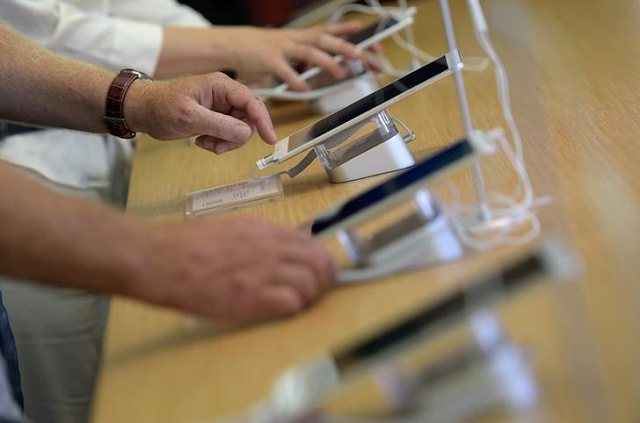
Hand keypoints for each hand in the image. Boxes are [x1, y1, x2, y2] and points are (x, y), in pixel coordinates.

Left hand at [125, 72, 275, 153]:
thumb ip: (219, 125)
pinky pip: (229, 135)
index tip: (269, 139)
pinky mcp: (215, 120)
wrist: (143, 111)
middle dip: (236, 136)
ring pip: (240, 130)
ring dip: (226, 142)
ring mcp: (221, 109)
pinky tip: (201, 141)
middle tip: (218, 146)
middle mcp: (224, 95)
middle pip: (248, 119)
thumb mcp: (189, 116)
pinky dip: (219, 143)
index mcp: (220, 85)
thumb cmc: (161, 106)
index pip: (251, 101)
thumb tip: (245, 134)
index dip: (263, 120)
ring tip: (205, 143)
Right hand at [129, 216, 335, 320]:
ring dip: (309, 296)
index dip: (320, 259)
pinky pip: (291, 303)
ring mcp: (261, 271)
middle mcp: (268, 247)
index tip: (318, 270)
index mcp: (263, 230)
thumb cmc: (187, 244)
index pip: (311, 243)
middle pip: (319, 262)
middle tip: (314, 289)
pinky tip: (281, 310)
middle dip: (323, 278)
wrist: (159, 259)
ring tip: (297, 302)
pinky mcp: (250, 297)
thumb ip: (262, 236)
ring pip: (310, 283)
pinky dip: (293, 308)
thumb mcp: (231, 227)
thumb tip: (289, 240)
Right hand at [219, 22, 365, 90]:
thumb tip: (336, 63)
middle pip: (324, 40)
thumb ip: (313, 54)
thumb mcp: (293, 46)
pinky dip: (294, 79)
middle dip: (345, 47)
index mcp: (303, 36)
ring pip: (309, 52)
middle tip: (362, 56)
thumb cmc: (267, 48)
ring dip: (326, 62)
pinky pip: (284, 70)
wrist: (236, 43)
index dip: (349, 33)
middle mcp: (296, 39)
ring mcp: (283, 48)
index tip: (369, 39)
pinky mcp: (268, 60)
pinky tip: (304, 89)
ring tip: (340, 73)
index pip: (330, 31)